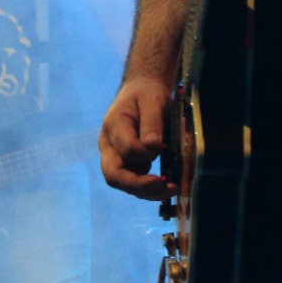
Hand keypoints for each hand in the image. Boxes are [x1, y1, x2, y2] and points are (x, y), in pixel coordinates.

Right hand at [99, 76, 169, 200]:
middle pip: (113, 174)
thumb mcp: (153, 99)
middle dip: (139, 185)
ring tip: (172, 188)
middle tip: (163, 185)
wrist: (142, 91)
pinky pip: (133, 182)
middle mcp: (109, 145)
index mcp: (113, 125)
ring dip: (147, 191)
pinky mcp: (126, 164)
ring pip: (123, 183)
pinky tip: (168, 186)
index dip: (146, 153)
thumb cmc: (147, 93)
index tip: (164, 147)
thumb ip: (152, 122)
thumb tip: (153, 146)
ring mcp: (115, 156)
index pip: (126, 149)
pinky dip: (150, 188)